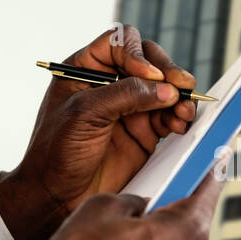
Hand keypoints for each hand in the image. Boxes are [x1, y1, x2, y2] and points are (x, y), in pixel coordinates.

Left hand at [0, 25, 199, 239]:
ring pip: (165, 90)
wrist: (56, 196)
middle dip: (168, 73)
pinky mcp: (144, 133)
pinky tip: (182, 124)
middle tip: (182, 86)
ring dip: (179, 97)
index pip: (120, 43)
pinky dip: (180, 118)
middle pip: (149, 62)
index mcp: (86, 69)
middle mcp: (111, 84)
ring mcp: (129, 108)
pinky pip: (170, 117)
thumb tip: (166, 89)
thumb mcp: (84, 115)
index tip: (148, 76)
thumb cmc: (56, 152)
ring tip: (185, 112)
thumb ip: (125, 96)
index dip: (138, 53)